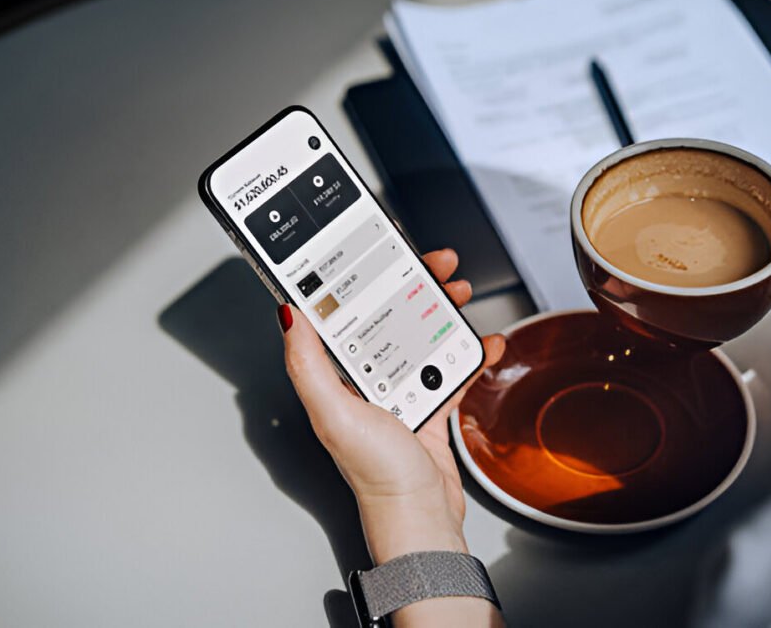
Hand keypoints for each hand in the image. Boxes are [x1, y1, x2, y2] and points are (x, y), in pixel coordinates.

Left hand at [277, 249, 505, 625]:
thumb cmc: (377, 475)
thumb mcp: (334, 413)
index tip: (378, 251)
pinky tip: (484, 343)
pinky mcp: (427, 408)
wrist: (421, 518)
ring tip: (462, 293)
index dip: (361, 277)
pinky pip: (449, 370)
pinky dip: (469, 354)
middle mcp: (363, 381)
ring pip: (420, 335)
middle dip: (414, 284)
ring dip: (443, 311)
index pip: (344, 312)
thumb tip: (287, 315)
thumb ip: (307, 364)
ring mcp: (397, 393)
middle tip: (438, 264)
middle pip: (388, 315)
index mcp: (335, 377)